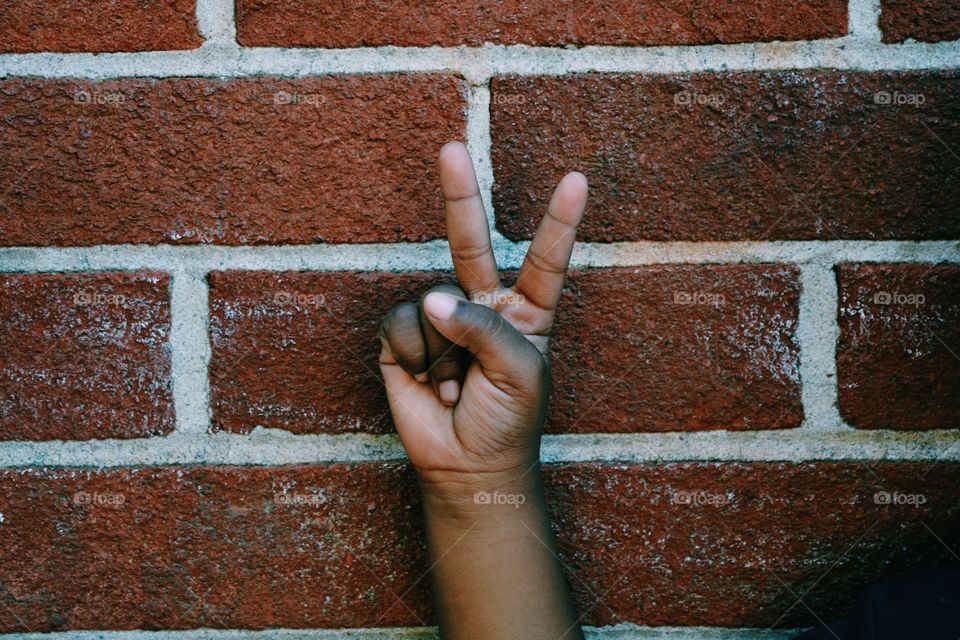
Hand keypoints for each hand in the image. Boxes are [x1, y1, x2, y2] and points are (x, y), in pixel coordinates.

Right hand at [378, 141, 587, 483]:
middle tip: (452, 148)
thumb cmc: (508, 421)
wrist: (468, 469)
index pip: (544, 260)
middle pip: (470, 242)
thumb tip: (433, 297)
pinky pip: (402, 324)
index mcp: (526, 313)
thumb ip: (484, 328)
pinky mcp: (404, 339)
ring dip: (444, 354)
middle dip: (460, 196)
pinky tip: (429, 385)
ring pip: (431, 303)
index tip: (576, 180)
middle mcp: (482, 307)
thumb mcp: (520, 373)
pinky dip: (416, 357)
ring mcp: (441, 320)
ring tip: (456, 387)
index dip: (558, 223)